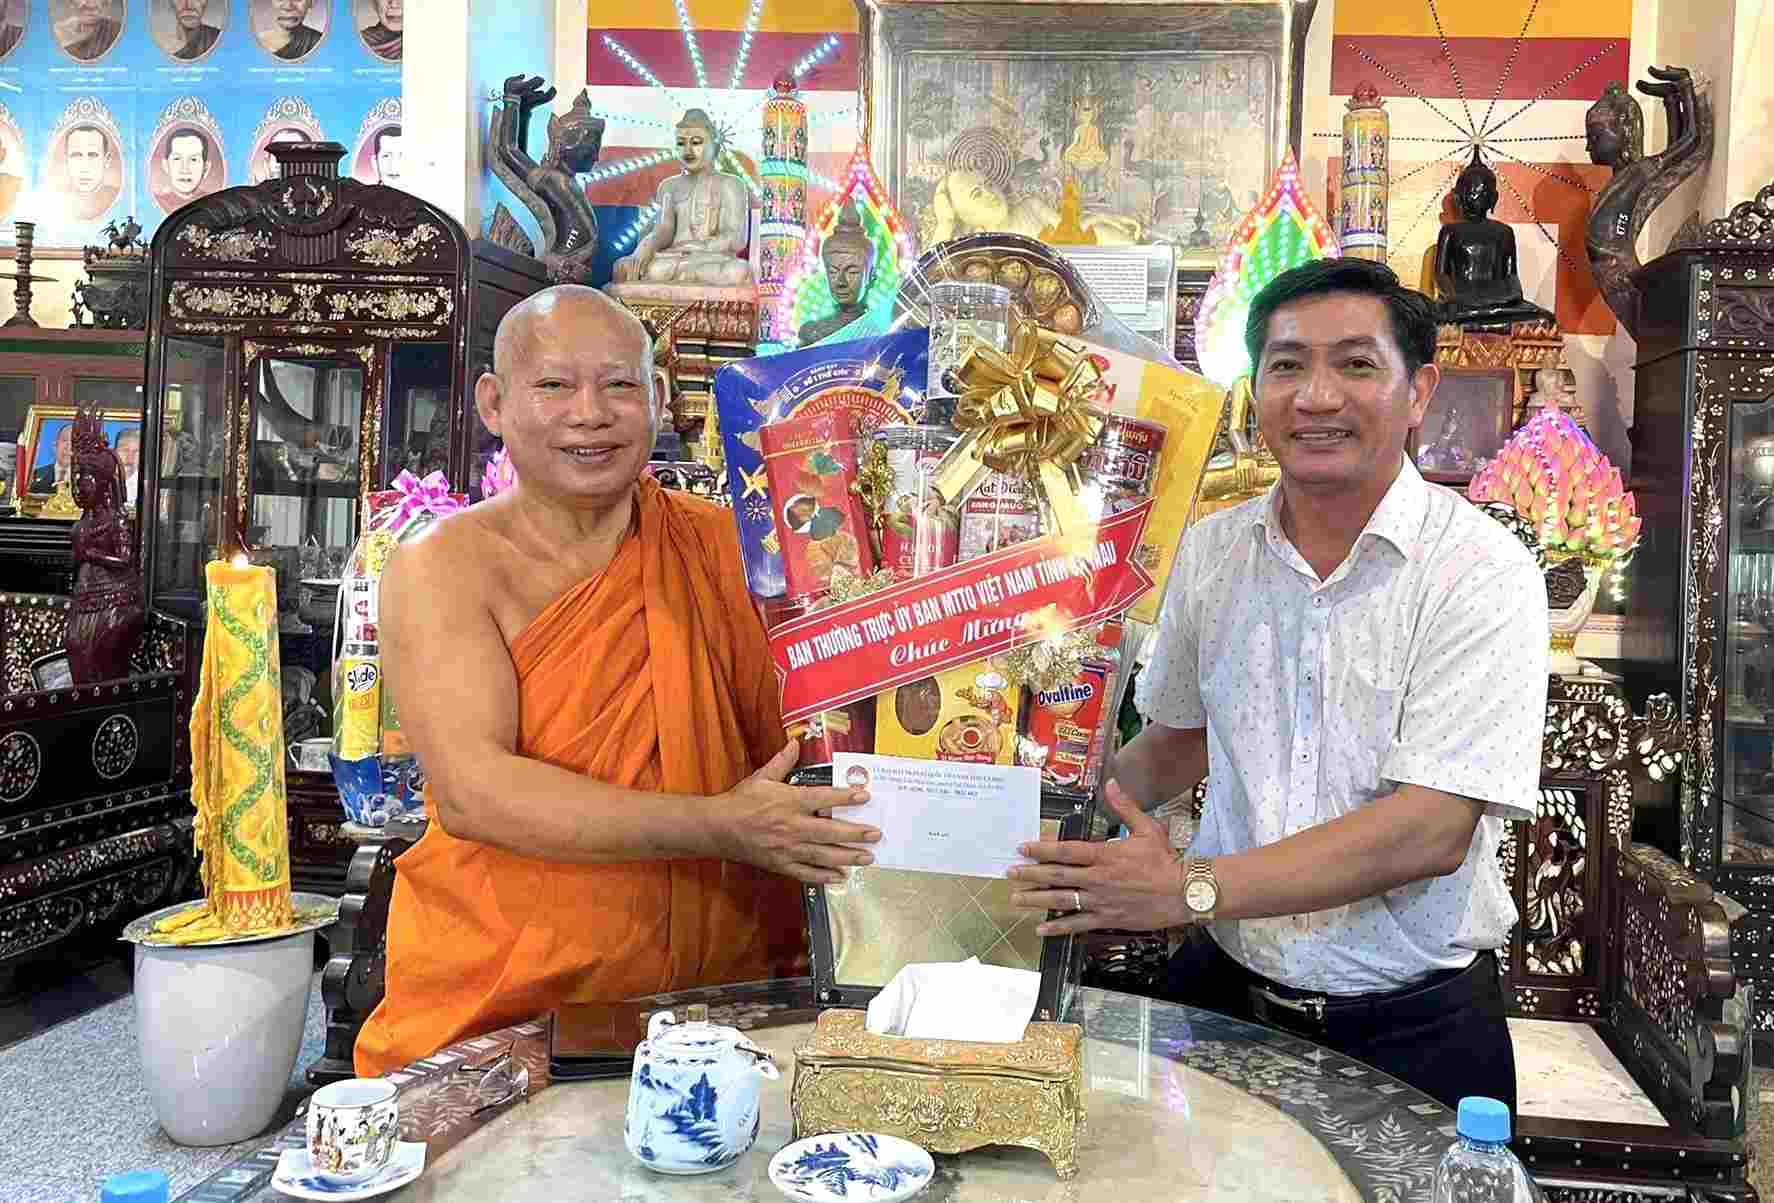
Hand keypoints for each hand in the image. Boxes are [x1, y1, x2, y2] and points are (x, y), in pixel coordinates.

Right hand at [715, 740, 879, 884]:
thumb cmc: (740, 801)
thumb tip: (796, 742)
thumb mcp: (762, 777)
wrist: (717, 828)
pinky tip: (841, 877)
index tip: (864, 797)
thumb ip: (782, 761)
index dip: (845, 798)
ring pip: (823, 855)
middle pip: (829, 831)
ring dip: (847, 857)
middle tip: (876, 834)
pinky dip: (824, 877)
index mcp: (788, 801)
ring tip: (867, 857)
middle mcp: (791, 826)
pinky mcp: (780, 865)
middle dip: (855, 833)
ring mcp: (787, 848)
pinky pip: (806, 873)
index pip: (822, 799)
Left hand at [1007, 779, 1188, 935]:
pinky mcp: (1107, 918)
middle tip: (1010, 873)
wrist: (1185, 892)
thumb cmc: (1166, 861)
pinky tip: (1041, 928)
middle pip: (1057, 875)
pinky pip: (1077, 924)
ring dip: (1036, 899)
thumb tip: (1111, 784)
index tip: (1023, 848)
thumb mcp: (1146, 828)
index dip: (1041, 849)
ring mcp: (1100, 901)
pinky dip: (1058, 927)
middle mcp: (1098, 879)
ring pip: (1062, 900)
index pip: (1066, 851)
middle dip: (1030, 874)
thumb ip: (1124, 806)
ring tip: (1016, 898)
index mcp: (1105, 855)